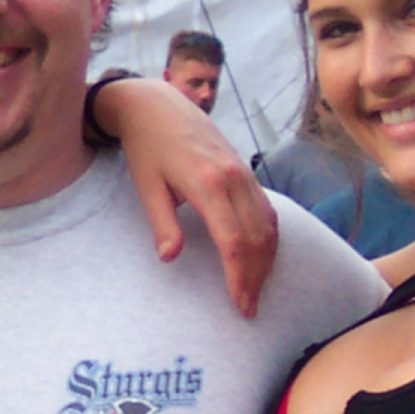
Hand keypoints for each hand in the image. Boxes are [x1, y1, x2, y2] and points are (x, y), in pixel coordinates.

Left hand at [93, 78, 277, 316]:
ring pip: (268, 225)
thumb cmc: (146, 147)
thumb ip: (161, 223)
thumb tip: (169, 258)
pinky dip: (268, 238)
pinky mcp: (245, 170)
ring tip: (256, 290)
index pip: (233, 241)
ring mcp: (243, 172)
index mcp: (207, 183)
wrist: (156, 105)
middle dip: (256, 277)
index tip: (240, 305)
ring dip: (266, 261)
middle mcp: (233, 177)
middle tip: (249, 308)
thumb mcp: (146, 186)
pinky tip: (261, 258)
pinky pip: (266, 210)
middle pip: (257, 238)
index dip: (239, 277)